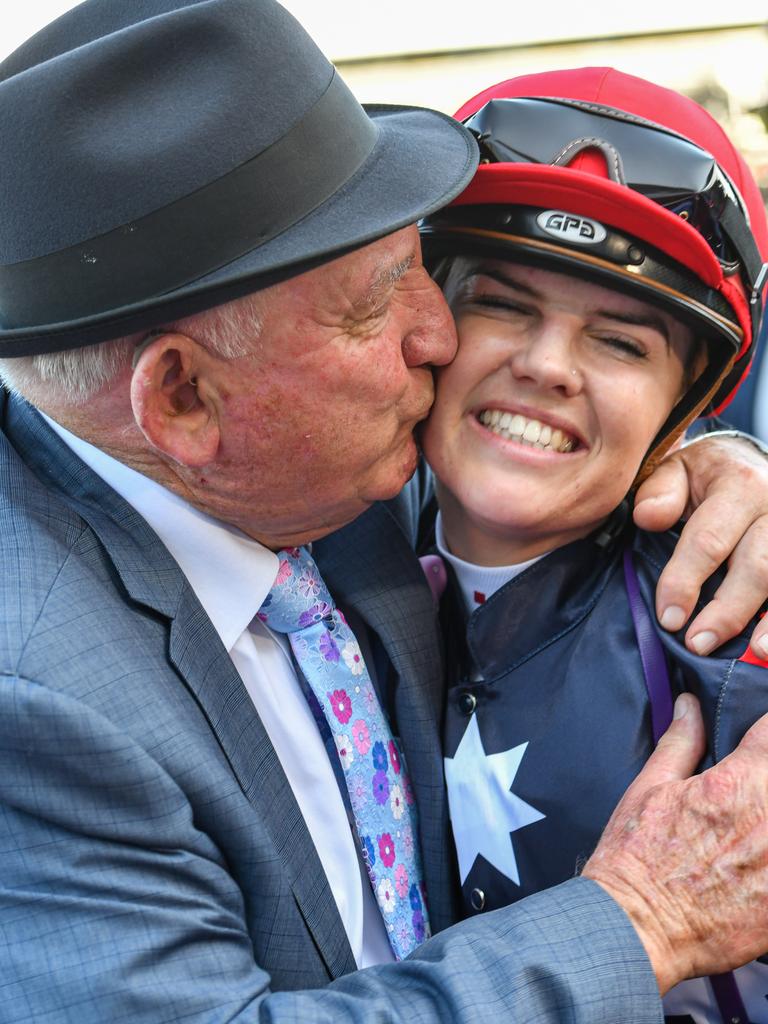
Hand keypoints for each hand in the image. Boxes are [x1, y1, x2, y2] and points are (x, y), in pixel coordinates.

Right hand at [583, 694, 767, 992]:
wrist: (636, 928)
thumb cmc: (635, 857)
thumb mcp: (649, 788)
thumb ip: (680, 742)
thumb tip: (690, 705)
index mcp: (736, 785)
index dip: (764, 733)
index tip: (755, 742)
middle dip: (765, 775)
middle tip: (747, 787)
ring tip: (747, 828)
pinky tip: (751, 859)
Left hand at [633, 433, 767, 656]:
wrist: (750, 464)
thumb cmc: (706, 476)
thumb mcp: (677, 469)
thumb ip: (659, 491)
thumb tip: (647, 517)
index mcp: (738, 485)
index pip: (708, 541)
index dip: (685, 582)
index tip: (668, 617)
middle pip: (756, 567)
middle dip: (726, 612)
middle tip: (697, 644)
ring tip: (756, 653)